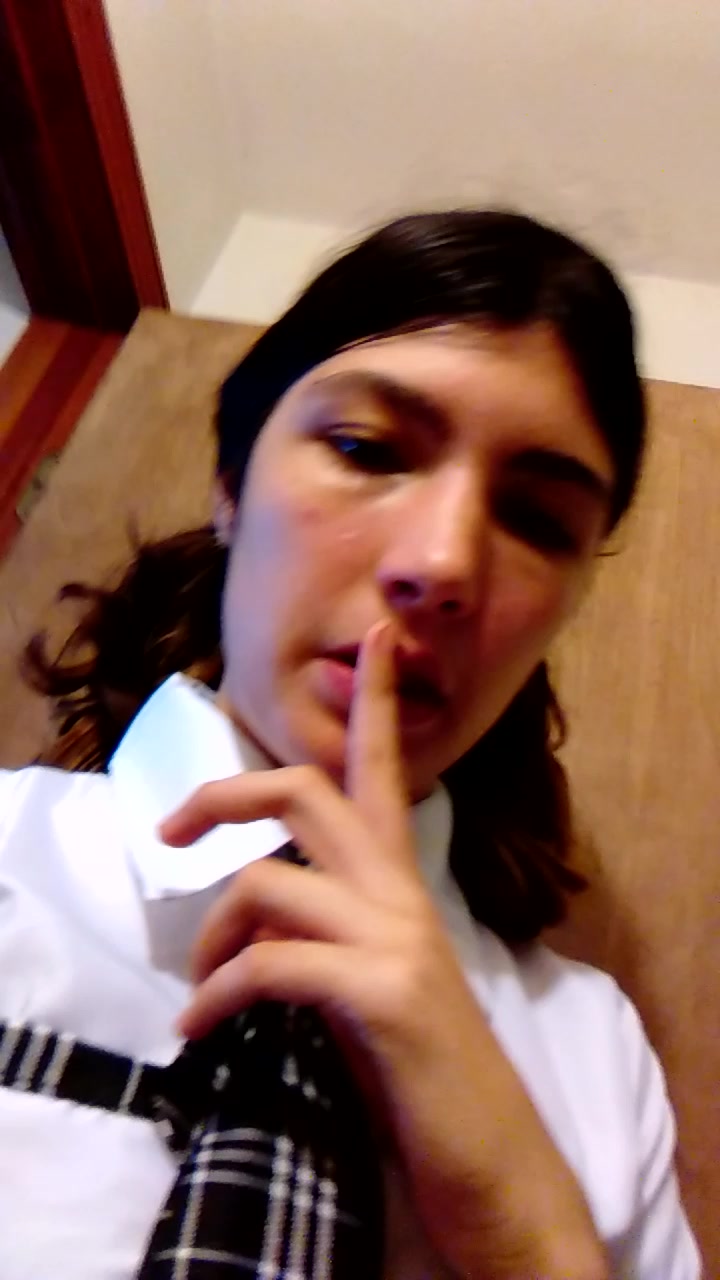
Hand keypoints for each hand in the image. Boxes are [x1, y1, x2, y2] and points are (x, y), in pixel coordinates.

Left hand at [160, 622, 607, 1279]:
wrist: (482, 1148)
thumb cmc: (413, 1055)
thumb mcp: (364, 965)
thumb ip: (323, 915)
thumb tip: (247, 898)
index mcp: (398, 880)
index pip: (384, 767)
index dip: (378, 698)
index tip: (377, 633)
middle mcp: (400, 892)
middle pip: (307, 793)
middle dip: (223, 796)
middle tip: (170, 835)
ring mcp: (394, 938)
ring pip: (271, 883)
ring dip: (212, 937)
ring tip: (200, 996)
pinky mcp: (382, 991)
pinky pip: (268, 964)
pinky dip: (216, 996)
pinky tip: (199, 1031)